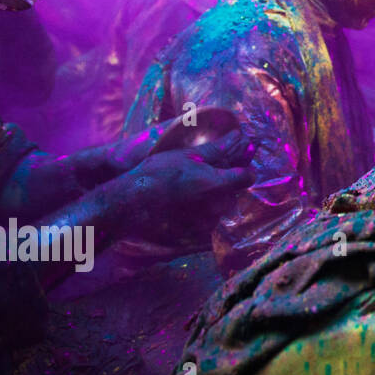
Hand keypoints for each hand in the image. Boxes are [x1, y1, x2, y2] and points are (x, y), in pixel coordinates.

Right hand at [109, 129, 254, 246]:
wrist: (126, 205)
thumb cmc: (155, 175)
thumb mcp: (186, 155)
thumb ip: (218, 148)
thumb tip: (240, 136)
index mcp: (217, 184)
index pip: (247, 176)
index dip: (242, 169)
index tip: (232, 166)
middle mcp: (216, 207)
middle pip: (233, 193)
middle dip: (223, 185)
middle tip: (200, 178)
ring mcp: (207, 225)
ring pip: (221, 209)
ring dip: (211, 201)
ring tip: (187, 193)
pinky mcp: (195, 238)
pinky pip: (208, 224)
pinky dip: (200, 216)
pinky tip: (182, 208)